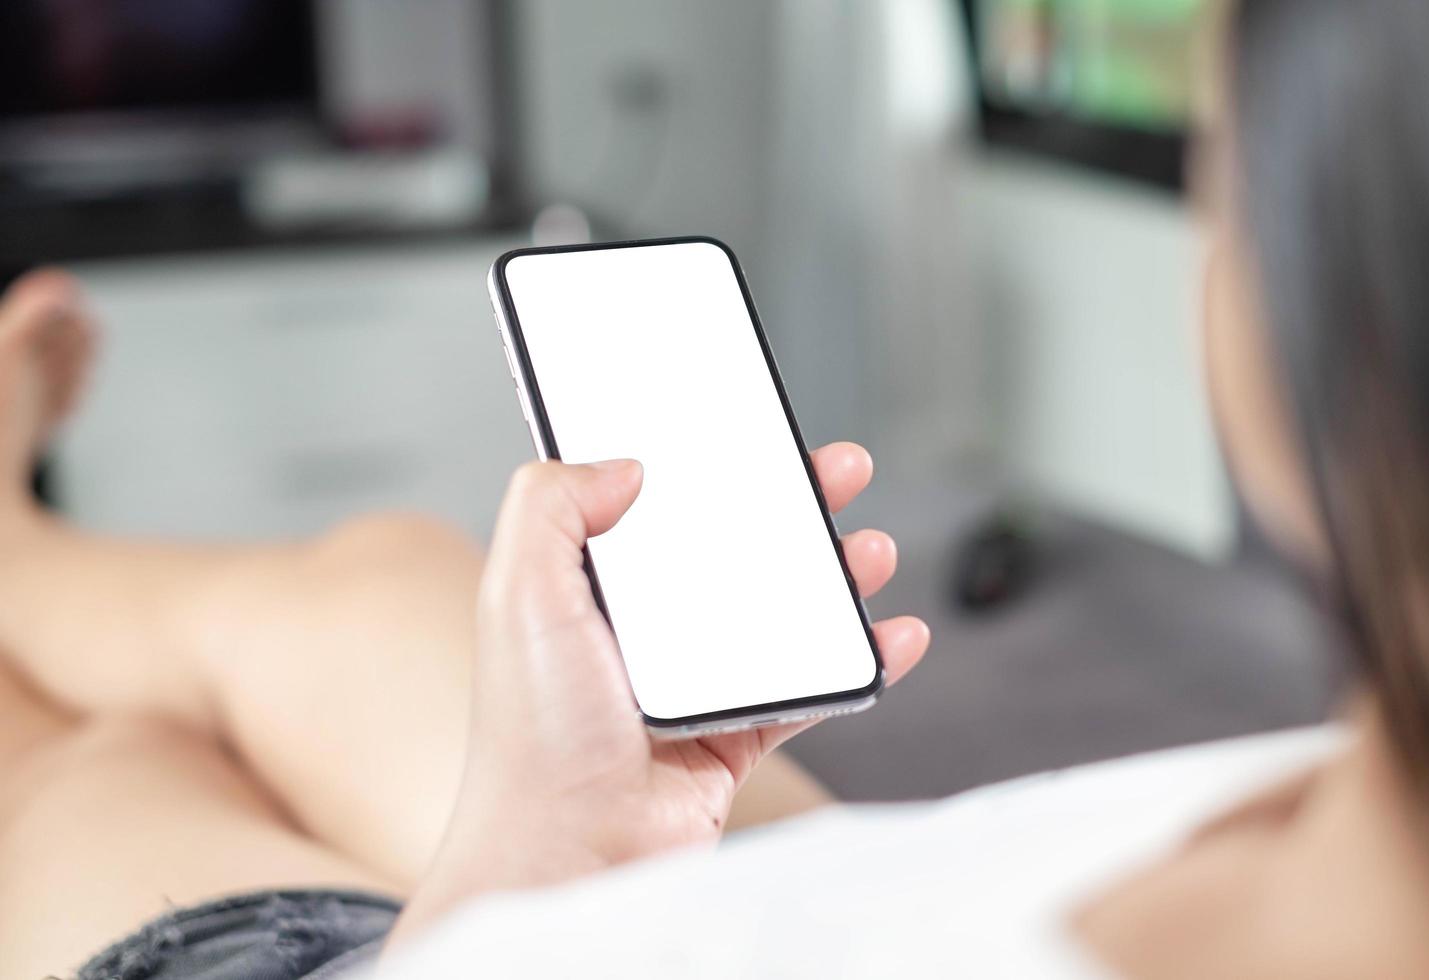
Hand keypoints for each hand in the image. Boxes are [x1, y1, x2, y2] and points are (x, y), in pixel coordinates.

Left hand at [393, 444, 928, 939]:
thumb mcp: (518, 595)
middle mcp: (647, 629)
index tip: (751, 429)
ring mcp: (697, 682)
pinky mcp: (737, 733)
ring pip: (783, 611)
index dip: (708, 463)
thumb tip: (623, 465)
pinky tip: (892, 636)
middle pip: (735, 547)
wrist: (571, 853)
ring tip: (871, 550)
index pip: (659, 505)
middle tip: (838, 470)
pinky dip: (861, 662)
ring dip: (836, 577)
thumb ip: (549, 505)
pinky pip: (812, 687)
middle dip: (793, 506)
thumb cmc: (534, 738)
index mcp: (593, 588)